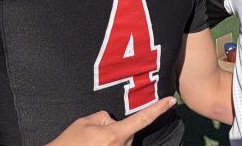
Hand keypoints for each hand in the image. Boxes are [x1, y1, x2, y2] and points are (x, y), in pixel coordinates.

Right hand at [47, 97, 175, 145]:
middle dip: (115, 130)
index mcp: (114, 135)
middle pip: (127, 132)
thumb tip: (114, 122)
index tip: (172, 100)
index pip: (142, 119)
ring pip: (122, 142)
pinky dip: (108, 144)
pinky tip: (95, 145)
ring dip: (111, 140)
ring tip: (91, 143)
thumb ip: (104, 117)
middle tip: (93, 134)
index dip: (158, 109)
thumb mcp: (85, 122)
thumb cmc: (70, 142)